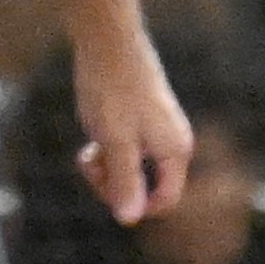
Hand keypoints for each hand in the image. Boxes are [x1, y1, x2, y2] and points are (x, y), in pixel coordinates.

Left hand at [73, 25, 194, 225]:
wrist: (107, 43)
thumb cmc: (112, 90)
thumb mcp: (114, 141)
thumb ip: (124, 180)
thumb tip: (130, 220)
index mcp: (175, 151)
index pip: (165, 201)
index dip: (134, 205)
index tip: (104, 184)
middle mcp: (173, 144)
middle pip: (145, 188)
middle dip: (113, 183)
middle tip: (89, 161)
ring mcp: (157, 133)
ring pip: (131, 169)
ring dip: (106, 166)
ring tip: (88, 147)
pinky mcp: (141, 122)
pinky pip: (125, 152)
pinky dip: (106, 150)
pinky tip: (91, 137)